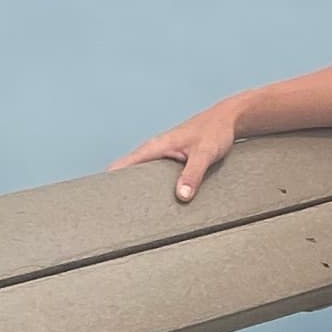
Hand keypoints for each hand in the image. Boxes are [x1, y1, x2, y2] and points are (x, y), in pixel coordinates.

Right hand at [109, 99, 240, 202]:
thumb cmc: (215, 131)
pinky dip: (154, 186)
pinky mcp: (173, 160)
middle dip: (123, 189)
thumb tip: (181, 196)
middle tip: (117, 212)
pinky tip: (158, 201)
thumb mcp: (204, 154)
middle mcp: (156, 150)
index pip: (125, 164)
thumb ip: (193, 174)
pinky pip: (157, 174)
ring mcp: (164, 155)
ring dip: (139, 188)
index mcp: (157, 146)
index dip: (112, 179)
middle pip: (130, 171)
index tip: (103, 197)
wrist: (229, 120)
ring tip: (133, 212)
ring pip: (144, 173)